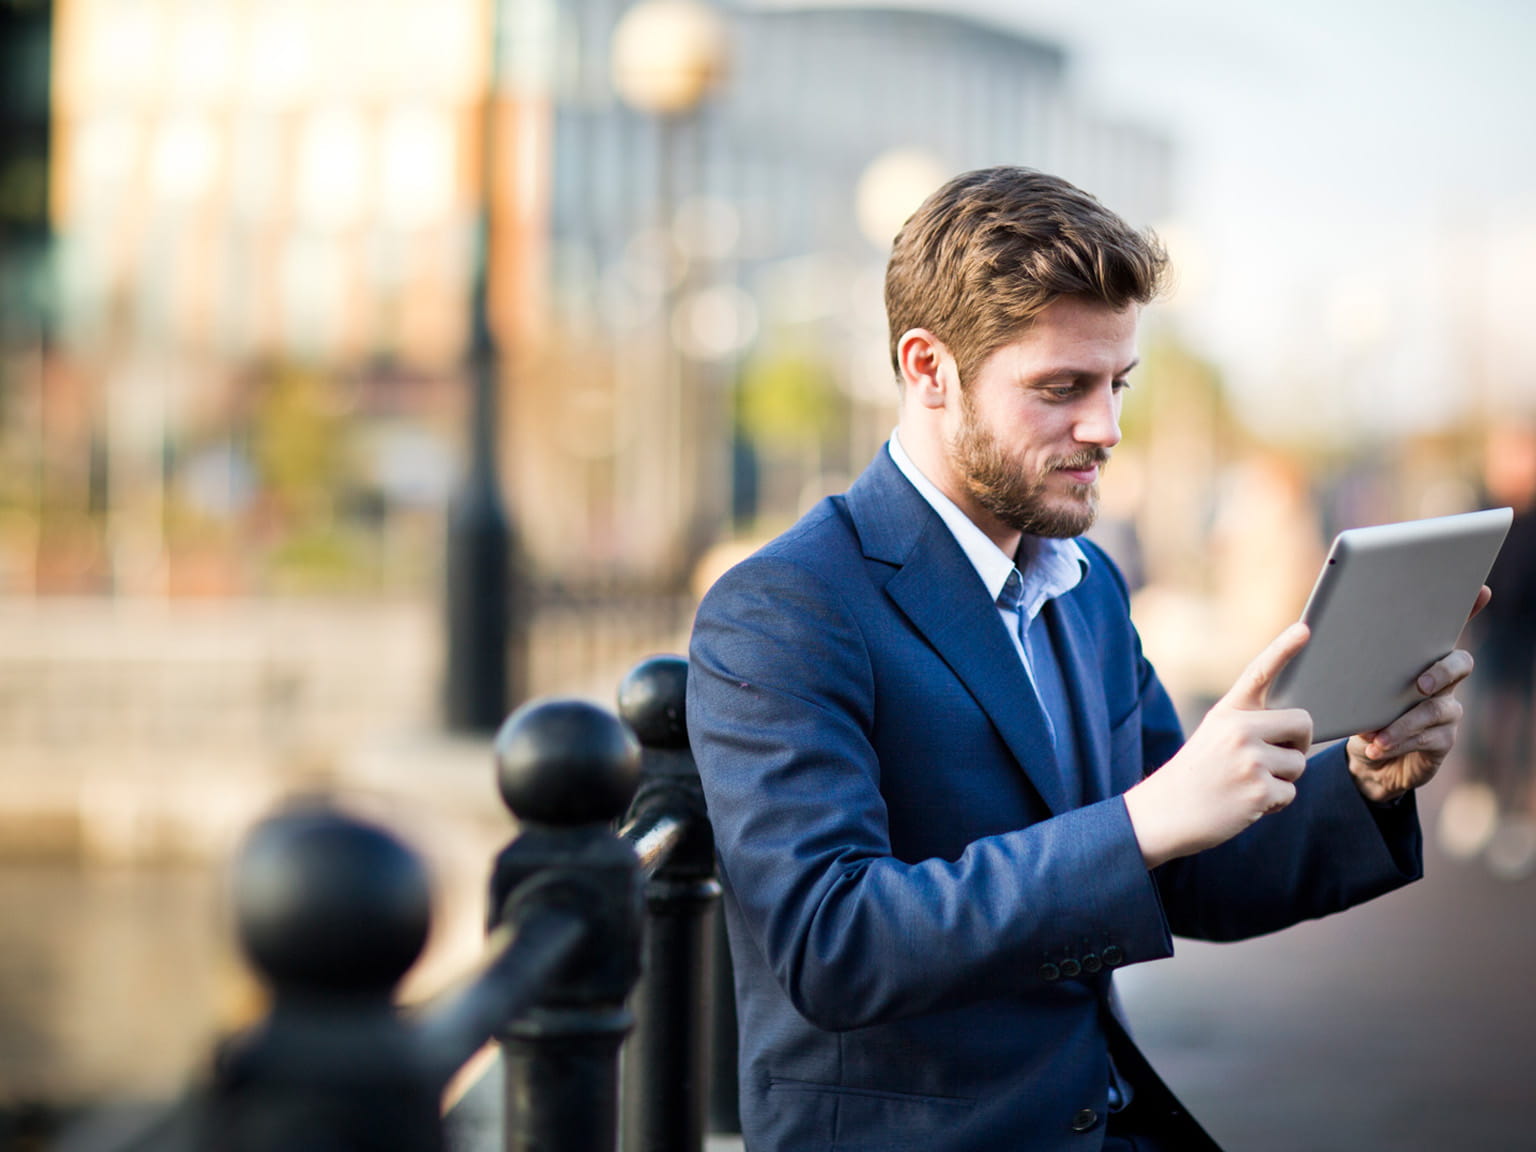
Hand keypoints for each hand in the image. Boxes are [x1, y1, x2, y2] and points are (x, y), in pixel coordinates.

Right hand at [1125, 623, 1313, 867]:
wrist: (1164, 813)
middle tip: (1273, 759)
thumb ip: (1250, 725)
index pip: (1260, 673)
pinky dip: (1274, 804)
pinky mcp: (1258, 791)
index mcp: (1228, 712)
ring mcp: (1250, 760)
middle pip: (1303, 723)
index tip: (1305, 628)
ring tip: (1246, 784)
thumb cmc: (1196, 774)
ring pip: (1299, 764)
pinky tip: (1245, 803)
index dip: (1284, 648)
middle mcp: (1239, 730)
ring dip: (1282, 779)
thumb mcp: (1214, 736)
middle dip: (1298, 744)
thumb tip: (1300, 728)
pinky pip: (1290, 793)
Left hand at [1346, 584, 1491, 803]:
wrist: (1367, 757)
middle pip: (1460, 664)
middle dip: (1443, 671)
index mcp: (1418, 658)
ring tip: (1375, 733)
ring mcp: (1446, 710)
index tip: (1480, 590)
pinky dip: (1399, 741)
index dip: (1468, 609)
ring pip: (1439, 708)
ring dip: (1404, 721)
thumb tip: (1311, 634)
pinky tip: (1377, 746)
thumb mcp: (1349, 685)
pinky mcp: (1443, 739)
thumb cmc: (1358, 711)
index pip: (1447, 628)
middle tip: (1420, 683)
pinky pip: (1428, 737)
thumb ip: (1346, 661)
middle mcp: (1442, 680)